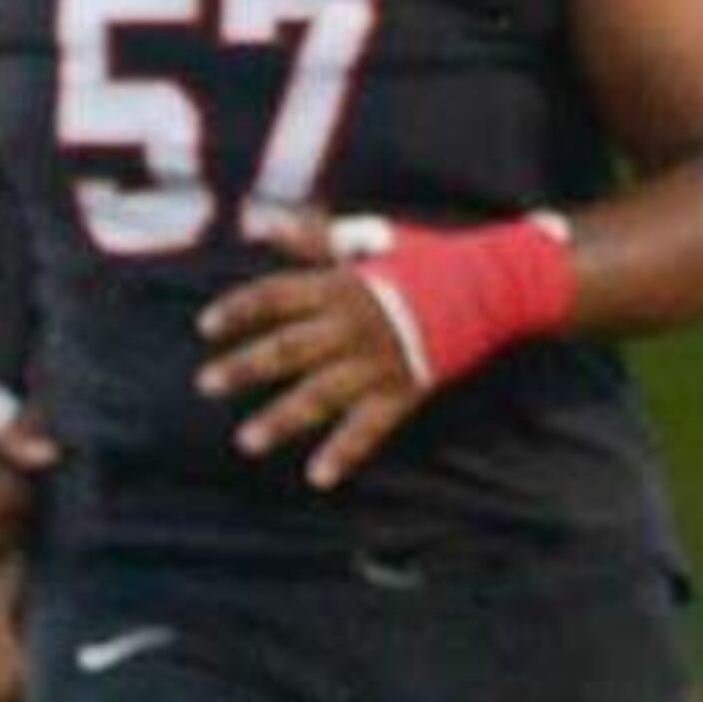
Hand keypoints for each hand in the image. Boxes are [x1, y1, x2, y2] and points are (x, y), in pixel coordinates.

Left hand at [197, 208, 429, 491]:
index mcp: (342, 286)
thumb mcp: (370, 240)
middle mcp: (354, 324)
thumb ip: (315, 238)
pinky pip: (371, 426)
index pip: (277, 296)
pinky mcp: (406, 387)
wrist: (498, 282)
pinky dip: (345, 452)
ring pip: (321, 393)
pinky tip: (318, 477)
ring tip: (247, 441)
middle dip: (244, 366)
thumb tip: (265, 224)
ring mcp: (379, 359)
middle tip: (205, 384)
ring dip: (282, 418)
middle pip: (288, 347)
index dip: (240, 309)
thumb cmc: (427, 258)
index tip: (205, 326)